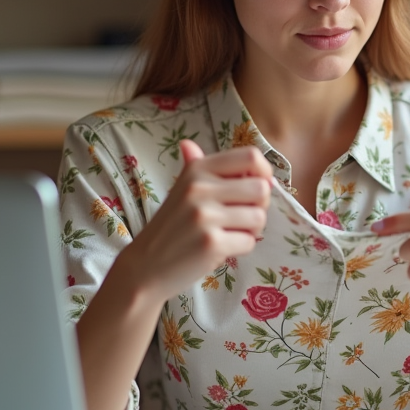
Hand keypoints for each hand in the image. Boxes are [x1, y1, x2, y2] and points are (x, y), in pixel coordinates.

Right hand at [113, 139, 271, 302]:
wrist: (145, 266)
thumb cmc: (170, 227)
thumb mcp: (179, 189)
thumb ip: (193, 166)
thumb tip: (189, 144)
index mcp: (197, 169)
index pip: (250, 157)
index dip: (264, 173)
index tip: (258, 187)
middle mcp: (200, 188)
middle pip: (261, 188)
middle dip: (260, 206)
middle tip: (242, 217)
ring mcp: (205, 216)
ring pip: (259, 217)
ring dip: (252, 230)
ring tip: (231, 234)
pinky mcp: (212, 243)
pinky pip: (250, 242)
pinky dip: (241, 248)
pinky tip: (223, 248)